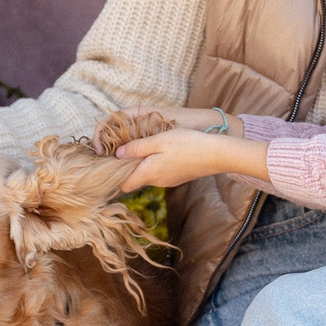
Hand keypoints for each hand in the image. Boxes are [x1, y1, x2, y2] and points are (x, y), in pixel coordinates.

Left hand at [114, 123, 267, 190]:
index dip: (113, 175)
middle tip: (123, 148)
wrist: (217, 154)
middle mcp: (156, 181)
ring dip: (141, 164)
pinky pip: (159, 172)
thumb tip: (117, 154)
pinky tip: (160, 151)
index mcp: (148, 173)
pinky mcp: (177, 177)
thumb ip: (136, 148)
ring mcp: (168, 181)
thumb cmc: (187, 144)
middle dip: (126, 168)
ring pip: (147, 174)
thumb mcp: (158, 140)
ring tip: (141, 145)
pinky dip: (154, 164)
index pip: (122, 185)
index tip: (108, 161)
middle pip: (134, 179)